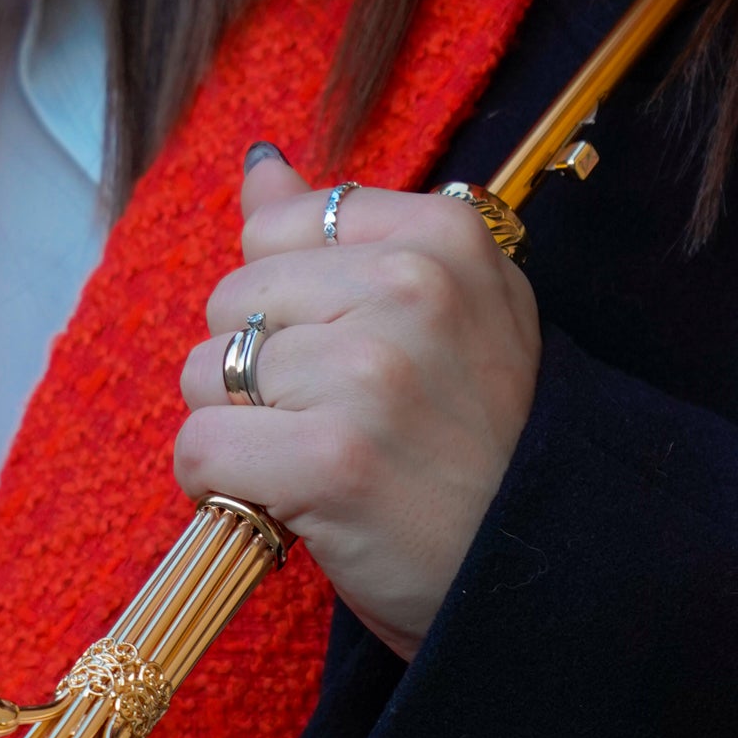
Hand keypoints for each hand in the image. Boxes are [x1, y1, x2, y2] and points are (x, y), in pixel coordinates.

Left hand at [175, 147, 541, 659]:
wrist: (536, 569)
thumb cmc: (477, 444)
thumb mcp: (448, 309)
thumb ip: (345, 234)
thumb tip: (261, 168)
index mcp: (444, 235)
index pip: (276, 229)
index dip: (289, 307)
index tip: (351, 360)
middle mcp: (413, 288)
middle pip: (232, 301)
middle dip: (259, 371)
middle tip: (341, 423)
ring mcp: (371, 372)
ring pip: (207, 374)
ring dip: (243, 433)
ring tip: (323, 464)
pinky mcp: (332, 458)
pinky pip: (201, 448)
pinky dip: (223, 490)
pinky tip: (287, 504)